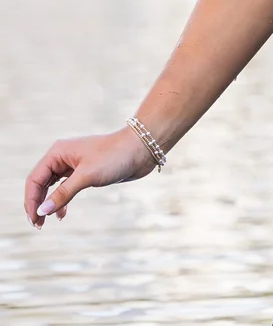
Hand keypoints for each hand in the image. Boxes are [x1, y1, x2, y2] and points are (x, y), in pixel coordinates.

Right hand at [24, 125, 158, 227]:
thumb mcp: (87, 176)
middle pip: (40, 183)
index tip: (34, 220)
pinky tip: (61, 215)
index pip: (34, 179)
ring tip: (45, 223)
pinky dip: (60, 201)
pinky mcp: (84, 172)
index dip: (31, 201)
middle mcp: (62, 157)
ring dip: (47, 203)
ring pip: (51, 186)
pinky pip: (64, 188)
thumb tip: (42, 211)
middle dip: (36, 204)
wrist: (140, 149)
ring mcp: (73, 164)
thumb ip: (63, 194)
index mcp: (58, 152)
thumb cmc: (114, 157)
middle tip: (38, 225)